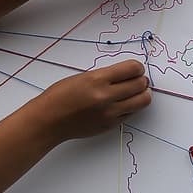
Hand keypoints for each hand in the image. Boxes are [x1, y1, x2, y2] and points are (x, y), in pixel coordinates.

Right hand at [30, 59, 150, 140]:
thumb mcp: (82, 77)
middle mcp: (106, 96)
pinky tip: (123, 104)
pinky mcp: (110, 125)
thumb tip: (127, 74)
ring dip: (142, 94)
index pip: (132, 69)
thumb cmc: (60, 96)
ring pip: (142, 101)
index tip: (136, 69)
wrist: (49, 120)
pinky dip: (132, 107)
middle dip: (142, 80)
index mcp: (97, 79)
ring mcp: (109, 113)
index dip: (138, 68)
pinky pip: (131, 114)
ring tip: (135, 92)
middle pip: (140, 85)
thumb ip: (105, 76)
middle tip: (138, 80)